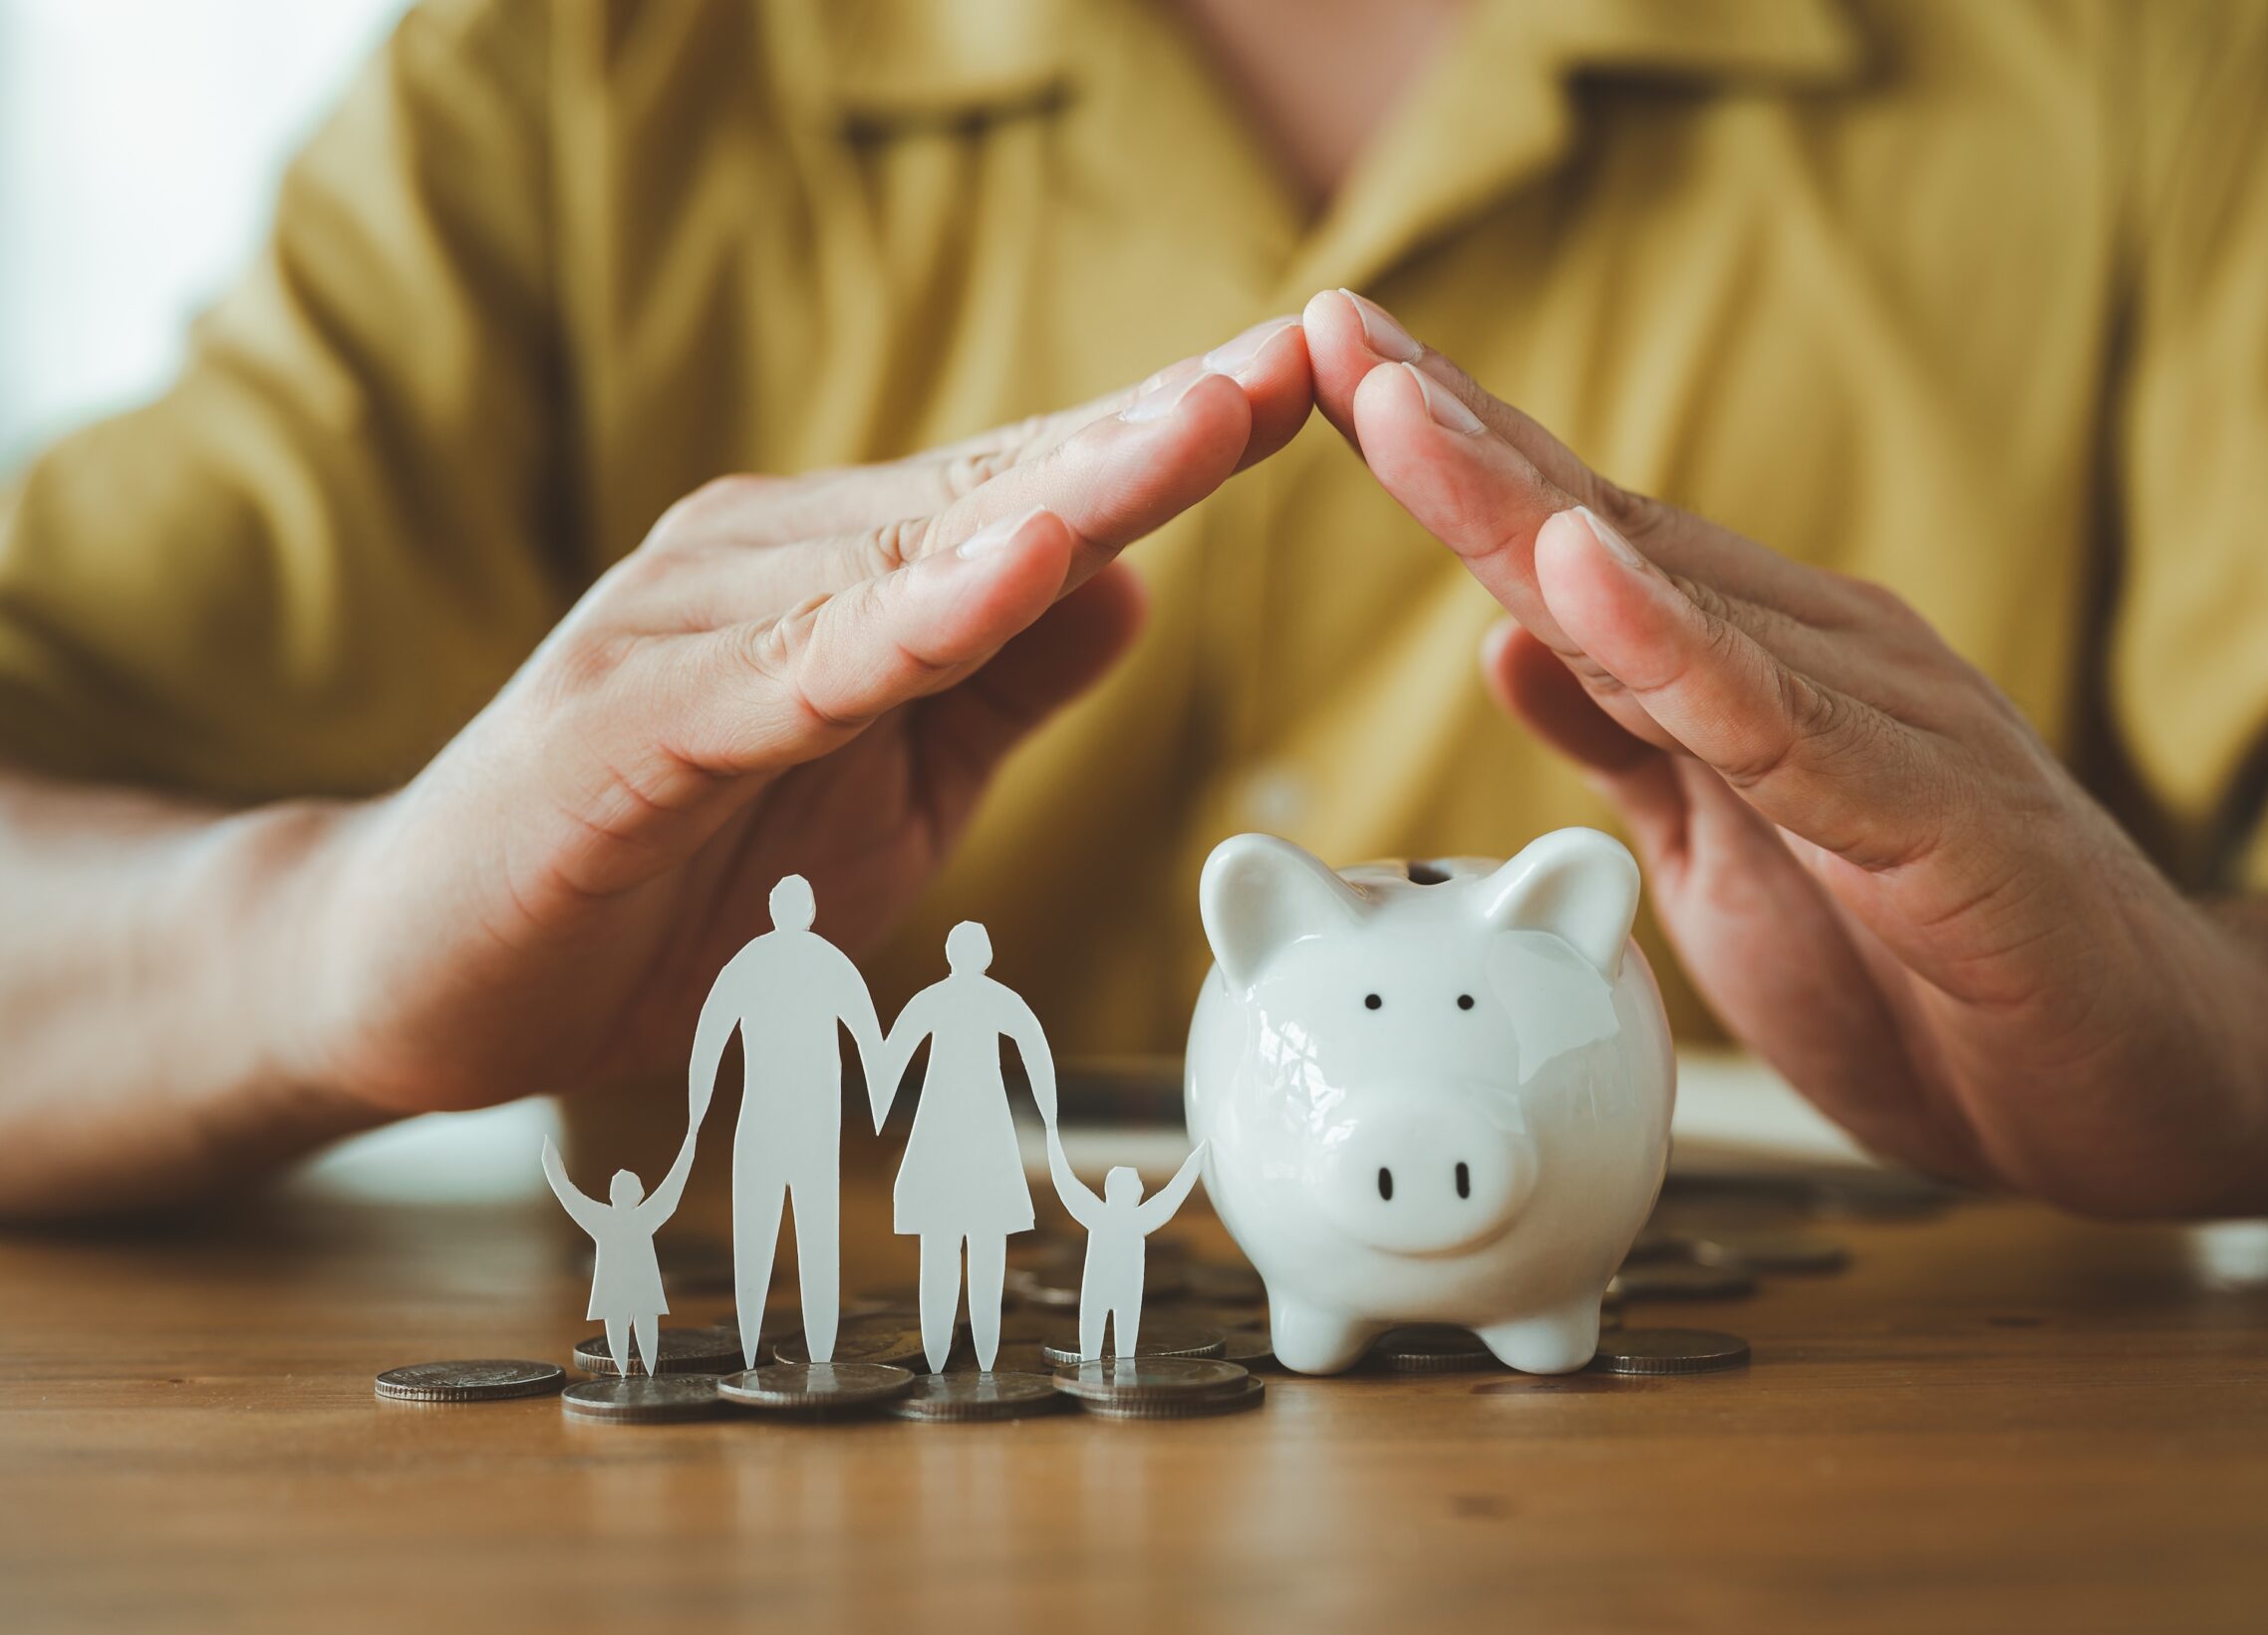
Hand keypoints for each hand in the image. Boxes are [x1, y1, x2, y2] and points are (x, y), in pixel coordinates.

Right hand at [293, 318, 1313, 1112]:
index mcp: (843, 579)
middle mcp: (772, 566)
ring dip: (1072, 490)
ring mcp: (696, 630)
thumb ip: (995, 689)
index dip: (1173, 443)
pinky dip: (916, 619)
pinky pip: (803, 668)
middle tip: (1305, 359)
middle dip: (1159, 430)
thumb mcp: (885, 791)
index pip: (1035, 493)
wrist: (422, 974)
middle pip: (998, 489)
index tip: (1314, 384)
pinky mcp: (634, 722)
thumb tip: (1133, 591)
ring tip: (1208, 425)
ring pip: (916, 554)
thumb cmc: (667, 881)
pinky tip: (1023, 567)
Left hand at [1302, 290, 2267, 1215]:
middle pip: (1601, 535)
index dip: (1450, 462)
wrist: (2155, 1083)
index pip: (1577, 546)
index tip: (1330, 370)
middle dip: (1453, 433)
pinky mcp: (1936, 815)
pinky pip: (1780, 727)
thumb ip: (1630, 747)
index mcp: (1759, 668)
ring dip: (1521, 502)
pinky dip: (1674, 651)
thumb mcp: (1727, 859)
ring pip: (1667, 601)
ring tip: (1402, 409)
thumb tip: (1505, 638)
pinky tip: (1581, 576)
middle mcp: (1817, 658)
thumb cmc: (1939, 979)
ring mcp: (1882, 721)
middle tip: (1329, 328)